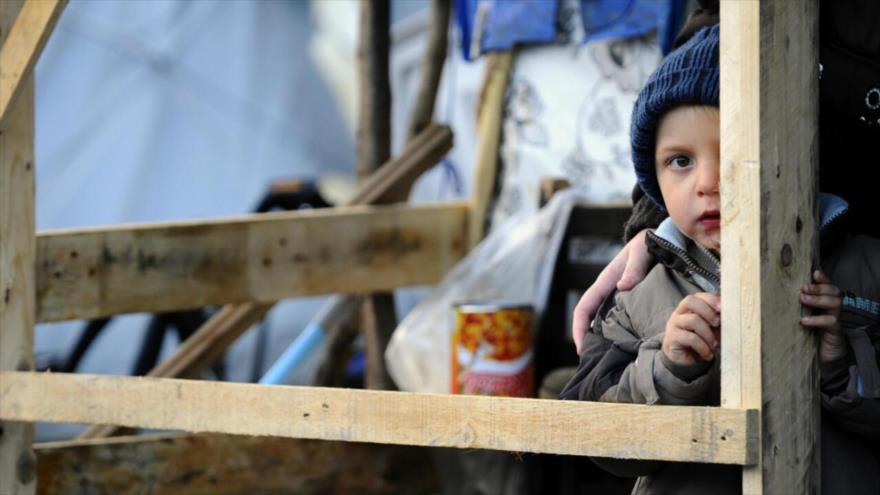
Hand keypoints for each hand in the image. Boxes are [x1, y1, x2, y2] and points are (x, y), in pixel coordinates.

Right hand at [572, 230, 652, 353]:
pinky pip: (617, 320)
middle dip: (585, 340)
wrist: (657, 238)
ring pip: (601, 321)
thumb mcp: (641, 250)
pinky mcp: (628, 300)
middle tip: (591, 362)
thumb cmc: (647, 243)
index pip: (583, 307)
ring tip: (605, 360)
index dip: (578, 328)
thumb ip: (634, 268)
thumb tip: (622, 287)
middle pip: (588, 319)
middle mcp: (607, 291)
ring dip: (599, 339)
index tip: (581, 347)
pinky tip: (625, 347)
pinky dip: (615, 334)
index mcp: (605, 281)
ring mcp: (616, 296)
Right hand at [662, 293, 720, 365]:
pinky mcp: (672, 338)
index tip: (722, 308)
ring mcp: (673, 325)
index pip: (697, 296)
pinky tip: (707, 354)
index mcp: (689, 308)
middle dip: (707, 311)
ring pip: (692, 320)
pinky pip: (690, 338)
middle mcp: (679, 313)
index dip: (710, 299)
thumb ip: (718, 320)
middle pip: (690, 301)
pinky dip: (703, 347)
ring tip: (714, 345)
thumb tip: (731, 314)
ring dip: (707, 333)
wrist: (686, 362)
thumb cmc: (701, 342)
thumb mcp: (712, 329)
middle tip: (717, 324)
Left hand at [800, 270, 844, 361]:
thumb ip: (791, 310)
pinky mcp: (834, 333)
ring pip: (835, 303)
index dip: (823, 279)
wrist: (821, 361)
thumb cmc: (805, 338)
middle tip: (803, 288)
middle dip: (818, 287)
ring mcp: (835, 320)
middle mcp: (831, 310)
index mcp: (823, 305)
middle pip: (834, 292)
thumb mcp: (797, 321)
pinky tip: (804, 321)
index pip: (827, 287)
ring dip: (818, 299)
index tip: (814, 273)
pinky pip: (830, 321)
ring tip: (803, 299)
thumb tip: (769, 299)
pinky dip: (817, 319)